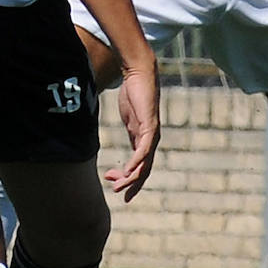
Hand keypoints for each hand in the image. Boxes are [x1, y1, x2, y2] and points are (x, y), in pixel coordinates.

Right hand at [104, 61, 159, 201]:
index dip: (129, 178)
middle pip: (144, 170)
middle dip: (131, 183)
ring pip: (144, 164)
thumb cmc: (134, 92)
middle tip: (117, 192)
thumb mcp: (130, 117)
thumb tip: (129, 134)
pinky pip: (144, 150)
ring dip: (132, 177)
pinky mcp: (150, 127)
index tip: (115, 185)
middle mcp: (151, 140)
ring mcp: (152, 135)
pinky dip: (136, 162)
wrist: (139, 75)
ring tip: (119, 185)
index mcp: (144, 139)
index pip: (140, 165)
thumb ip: (131, 129)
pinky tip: (128, 171)